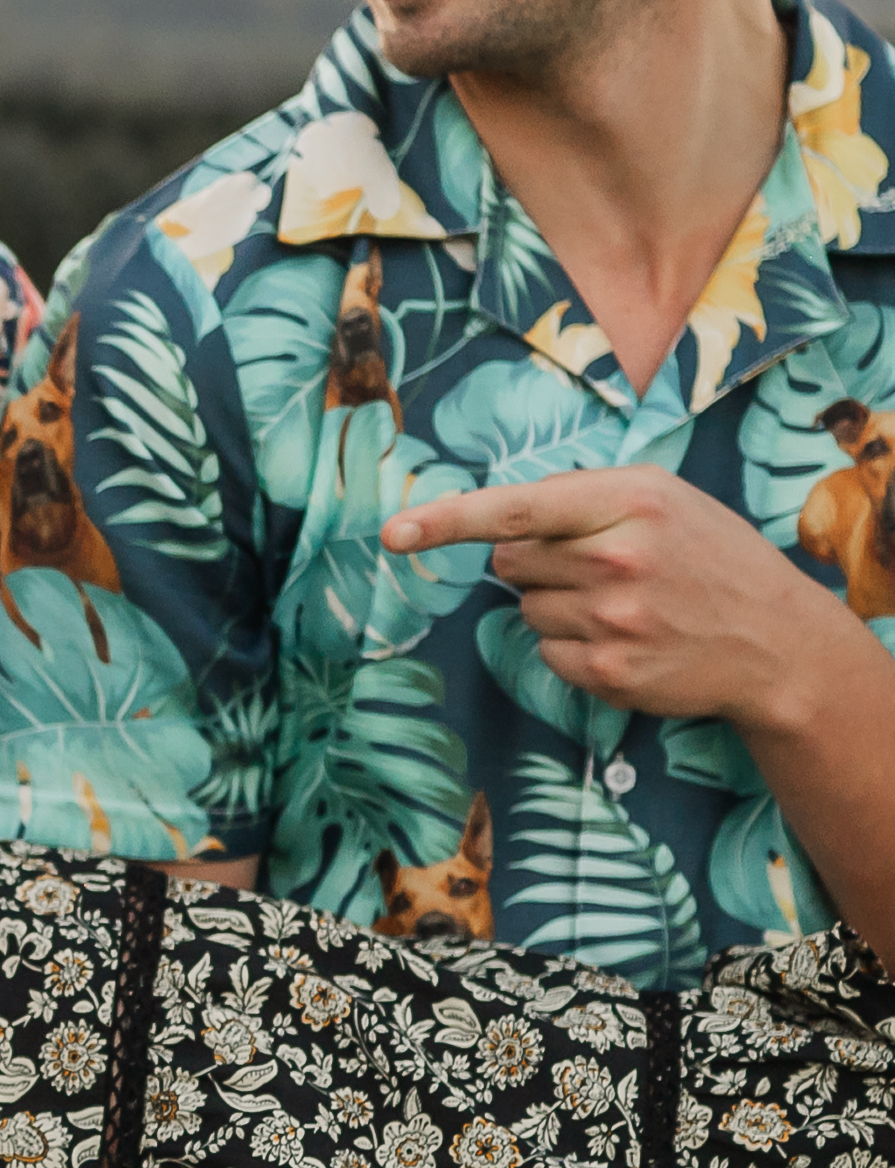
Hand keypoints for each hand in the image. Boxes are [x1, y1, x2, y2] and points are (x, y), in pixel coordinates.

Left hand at [382, 470, 863, 735]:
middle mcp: (617, 558)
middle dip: (537, 562)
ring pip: (526, 609)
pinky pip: (544, 652)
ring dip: (559, 606)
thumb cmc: (708, 557)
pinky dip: (571, 647)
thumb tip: (498, 517)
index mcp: (629, 501)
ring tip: (626, 605)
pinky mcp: (606, 671)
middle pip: (509, 561)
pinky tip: (624, 640)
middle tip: (601, 567)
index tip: (392, 532)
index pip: (516, 508)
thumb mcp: (661, 499)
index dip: (446, 520)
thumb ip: (580, 496)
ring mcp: (612, 619)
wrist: (776, 641)